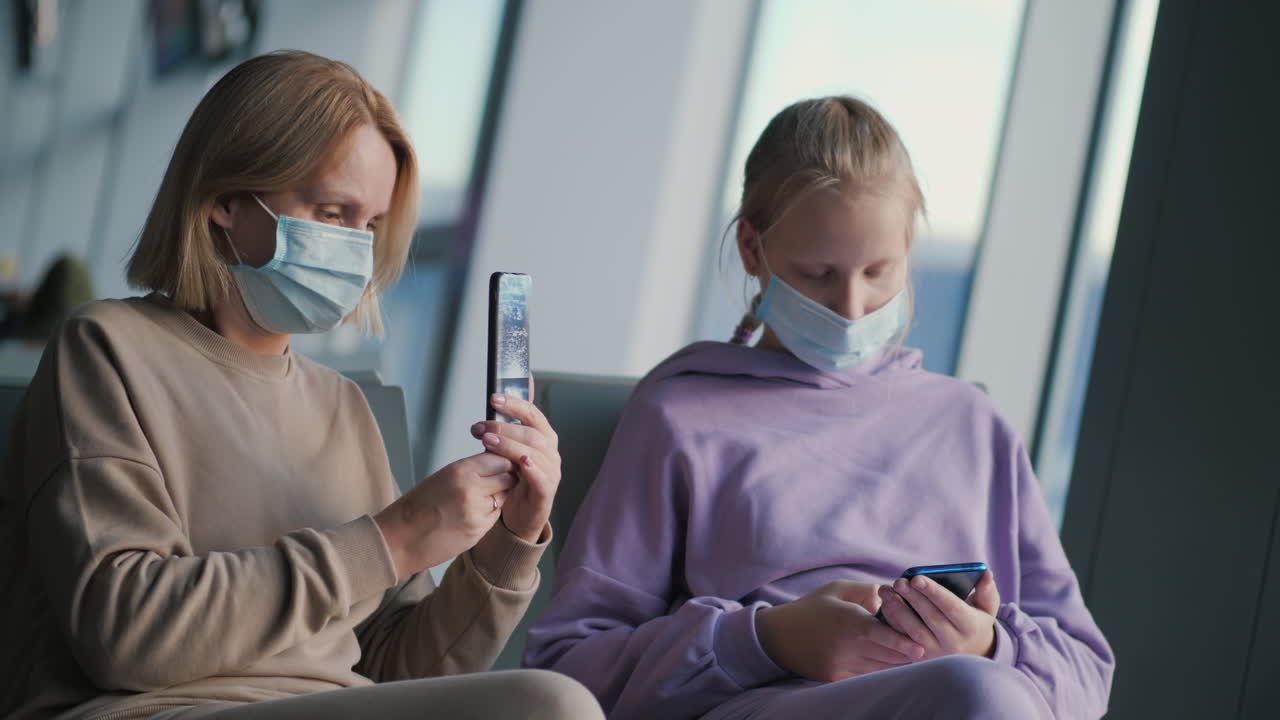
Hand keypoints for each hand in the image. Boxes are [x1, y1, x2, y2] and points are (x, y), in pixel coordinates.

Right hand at [374, 452, 517, 580]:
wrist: (400, 538)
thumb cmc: (416, 507)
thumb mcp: (442, 477)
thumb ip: (470, 469)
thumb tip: (494, 463)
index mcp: (459, 471)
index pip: (498, 458)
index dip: (502, 461)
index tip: (501, 463)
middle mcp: (471, 489)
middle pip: (508, 476)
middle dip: (505, 477)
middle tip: (496, 480)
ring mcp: (477, 511)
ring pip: (505, 496)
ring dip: (499, 495)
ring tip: (481, 497)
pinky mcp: (479, 530)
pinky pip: (496, 515)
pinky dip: (491, 512)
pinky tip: (474, 512)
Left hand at [469, 380, 560, 542]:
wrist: (521, 514)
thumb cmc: (515, 477)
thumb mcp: (510, 447)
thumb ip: (510, 422)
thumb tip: (513, 385)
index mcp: (543, 436)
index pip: (532, 413)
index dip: (514, 404)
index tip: (492, 398)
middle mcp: (550, 451)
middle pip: (531, 432)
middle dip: (503, 427)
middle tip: (480, 428)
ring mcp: (551, 471)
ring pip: (533, 452)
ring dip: (509, 445)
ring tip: (487, 442)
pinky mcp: (547, 490)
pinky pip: (541, 477)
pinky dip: (530, 468)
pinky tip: (518, 462)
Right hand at [756, 581, 924, 681]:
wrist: (778, 635)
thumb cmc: (812, 608)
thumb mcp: (837, 589)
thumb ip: (866, 590)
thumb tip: (892, 595)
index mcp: (847, 620)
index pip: (881, 635)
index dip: (902, 643)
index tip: (920, 648)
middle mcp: (845, 645)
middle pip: (885, 655)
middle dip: (905, 655)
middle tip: (923, 651)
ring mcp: (840, 664)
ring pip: (878, 669)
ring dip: (894, 665)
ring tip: (909, 659)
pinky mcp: (835, 677)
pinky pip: (864, 677)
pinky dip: (877, 672)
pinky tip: (887, 666)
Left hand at [876, 570, 999, 659]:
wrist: (970, 654)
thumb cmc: (975, 622)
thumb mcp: (986, 609)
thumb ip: (987, 592)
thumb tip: (986, 574)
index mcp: (970, 626)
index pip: (951, 607)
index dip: (933, 592)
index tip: (917, 577)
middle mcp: (954, 643)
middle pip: (930, 618)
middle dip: (913, 598)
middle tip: (899, 581)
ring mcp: (937, 653)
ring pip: (915, 631)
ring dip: (898, 610)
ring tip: (886, 591)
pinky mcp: (922, 658)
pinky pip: (904, 640)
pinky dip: (893, 624)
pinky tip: (885, 606)